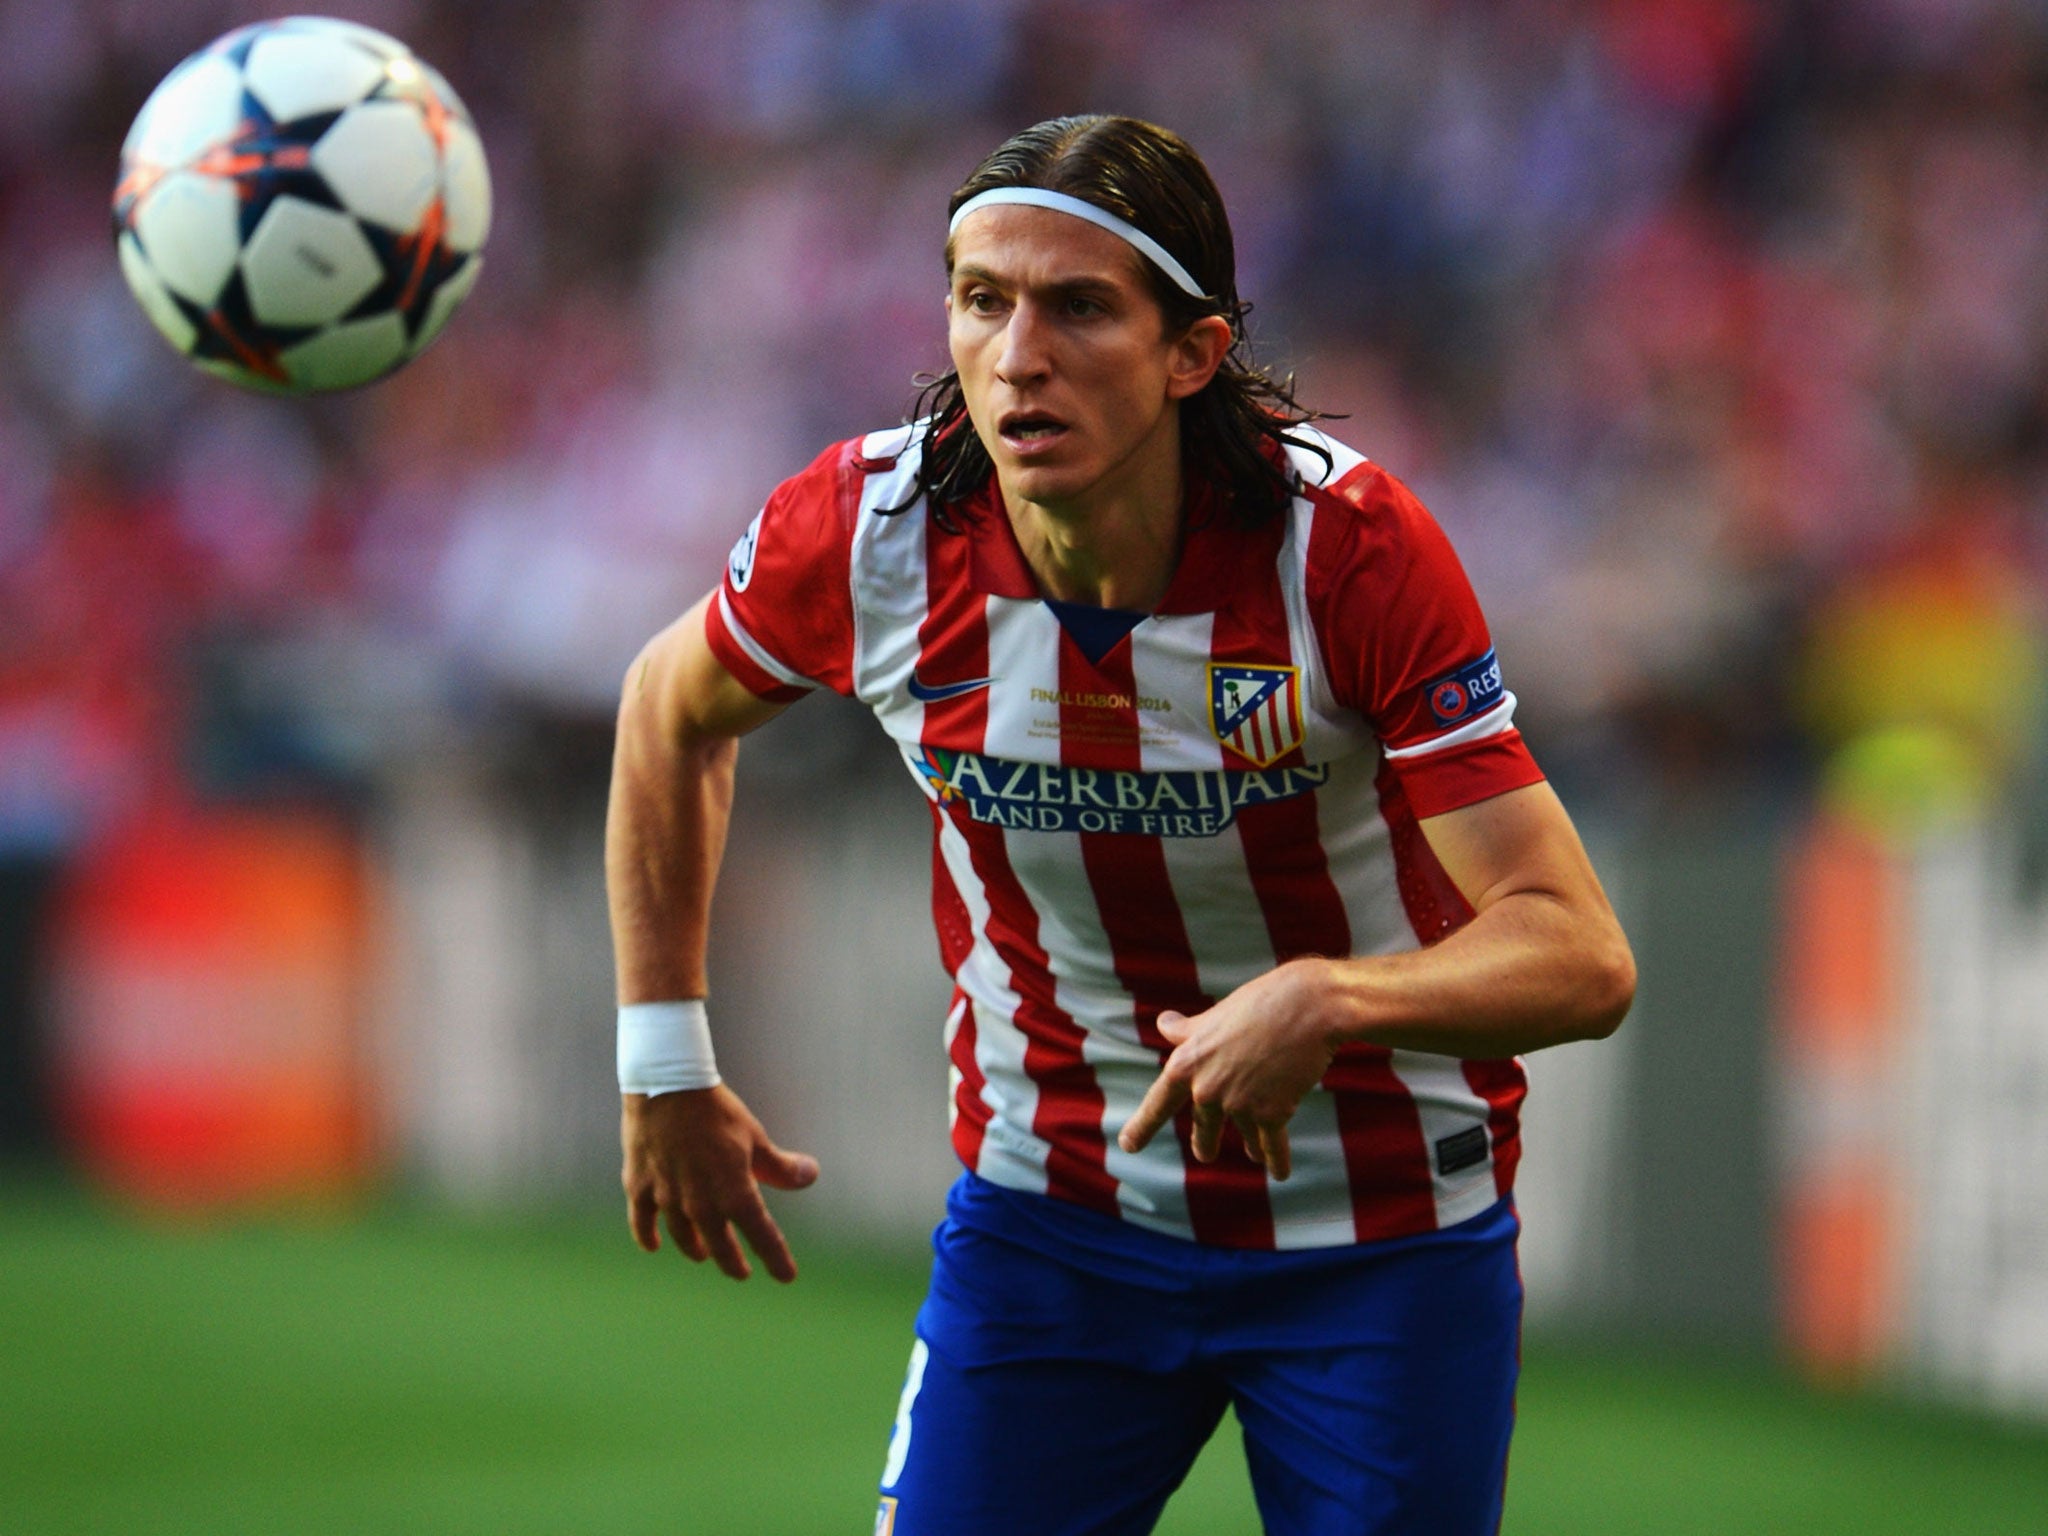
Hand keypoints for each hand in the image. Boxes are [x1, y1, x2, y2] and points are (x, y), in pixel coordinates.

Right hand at [621, 1084, 819, 1281]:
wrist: (666, 1087)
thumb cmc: (716, 1112)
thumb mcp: (755, 1138)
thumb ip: (780, 1167)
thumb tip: (812, 1176)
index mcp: (734, 1193)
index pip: (762, 1236)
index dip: (776, 1258)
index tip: (786, 1276)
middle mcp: (700, 1205)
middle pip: (720, 1246)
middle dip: (733, 1262)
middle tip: (741, 1272)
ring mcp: (667, 1199)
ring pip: (683, 1236)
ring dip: (695, 1249)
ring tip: (702, 1254)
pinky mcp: (639, 1187)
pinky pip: (642, 1222)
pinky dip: (648, 1237)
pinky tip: (653, 1245)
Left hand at [1117, 960, 1340, 1181]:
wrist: (1308, 1007)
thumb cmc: (1260, 1002)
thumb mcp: (1214, 1015)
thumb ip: (1188, 1029)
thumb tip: (1163, 1023)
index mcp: (1186, 1063)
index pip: (1158, 1102)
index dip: (1142, 1126)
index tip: (1128, 1146)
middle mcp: (1206, 1090)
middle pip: (1202, 1128)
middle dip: (1204, 1143)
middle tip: (1205, 1153)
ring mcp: (1238, 1105)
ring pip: (1244, 1136)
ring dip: (1250, 1147)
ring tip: (1252, 1155)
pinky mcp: (1272, 1114)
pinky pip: (1272, 1147)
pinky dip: (1276, 1161)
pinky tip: (1279, 1173)